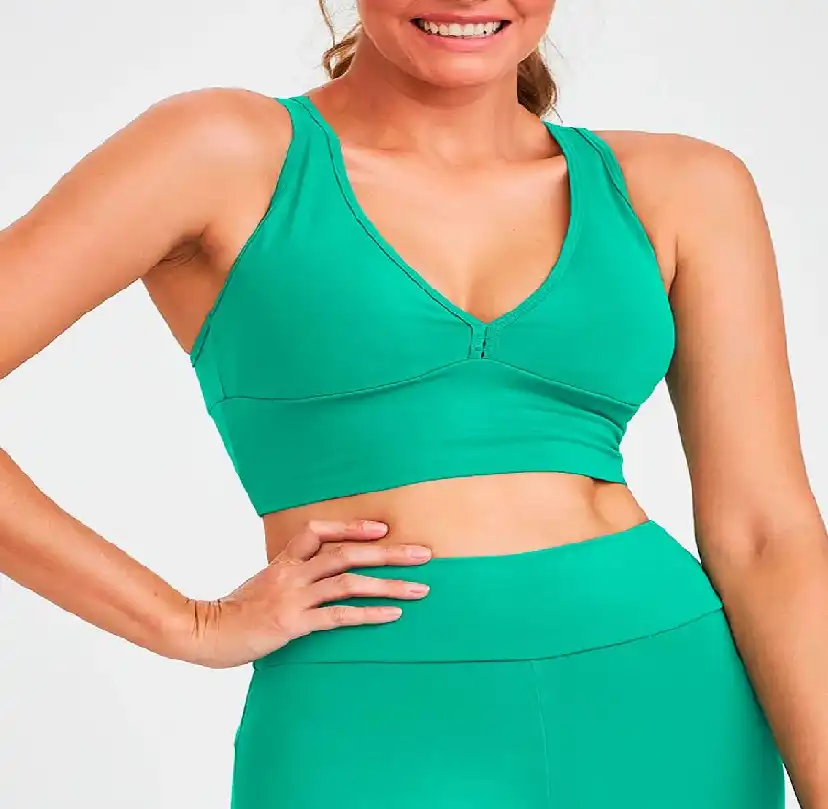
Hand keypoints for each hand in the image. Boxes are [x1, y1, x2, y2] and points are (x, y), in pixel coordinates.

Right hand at [178, 519, 431, 667]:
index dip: (351, 527)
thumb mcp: (263, 582)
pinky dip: (368, 614)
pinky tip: (392, 616)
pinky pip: (338, 616)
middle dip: (388, 552)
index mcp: (284, 560)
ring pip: (348, 582)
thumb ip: (291, 573)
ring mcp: (294, 597)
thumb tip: (320, 571)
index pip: (318, 530)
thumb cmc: (236, 611)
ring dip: (388, 585)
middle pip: (346, 553)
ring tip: (419, 589)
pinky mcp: (293, 623)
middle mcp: (292, 573)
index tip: (381, 527)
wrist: (205, 633)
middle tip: (423, 554)